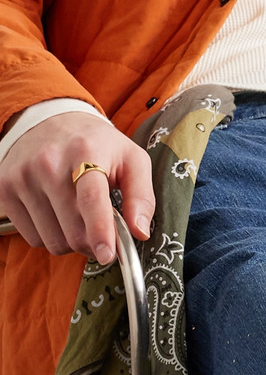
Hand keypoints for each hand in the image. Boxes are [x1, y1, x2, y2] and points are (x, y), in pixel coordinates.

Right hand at [0, 111, 153, 263]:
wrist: (48, 120)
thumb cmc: (96, 145)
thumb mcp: (131, 159)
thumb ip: (142, 197)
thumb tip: (140, 232)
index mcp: (85, 152)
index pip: (91, 199)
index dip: (100, 232)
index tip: (107, 254)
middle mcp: (48, 163)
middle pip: (74, 232)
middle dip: (92, 241)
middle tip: (99, 228)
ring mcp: (22, 177)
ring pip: (53, 241)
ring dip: (70, 240)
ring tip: (76, 215)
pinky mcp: (5, 189)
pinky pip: (33, 238)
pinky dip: (49, 235)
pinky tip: (55, 213)